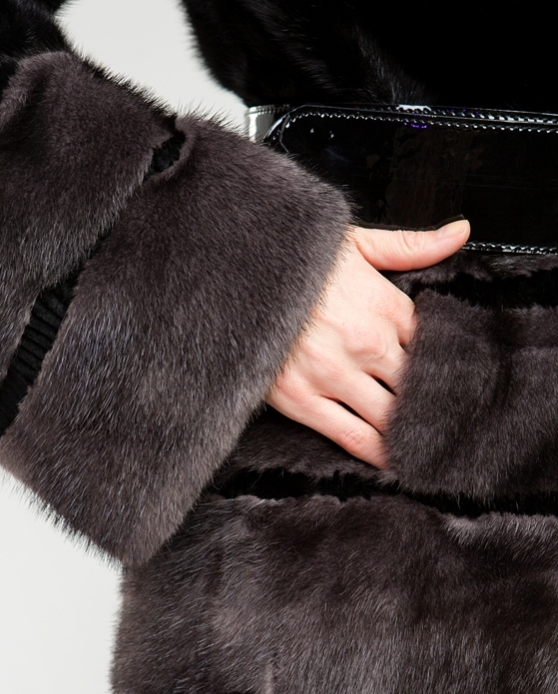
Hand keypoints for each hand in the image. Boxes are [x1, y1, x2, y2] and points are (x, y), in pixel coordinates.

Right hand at [266, 220, 469, 467]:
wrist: (233, 272)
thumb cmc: (293, 259)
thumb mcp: (354, 241)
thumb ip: (410, 245)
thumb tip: (460, 233)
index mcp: (384, 305)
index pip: (431, 346)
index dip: (441, 365)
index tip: (449, 378)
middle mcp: (366, 343)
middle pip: (416, 387)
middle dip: (429, 403)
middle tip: (443, 418)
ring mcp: (334, 374)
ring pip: (390, 418)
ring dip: (407, 432)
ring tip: (421, 444)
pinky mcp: (302, 398)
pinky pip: (352, 437)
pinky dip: (376, 453)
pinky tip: (391, 460)